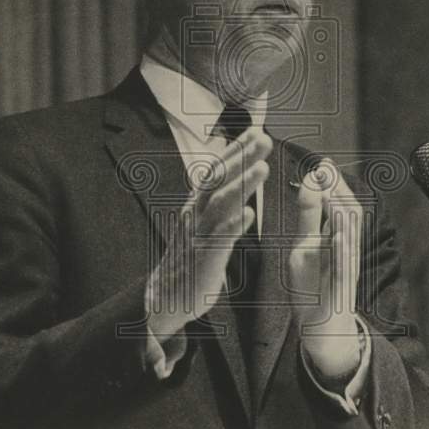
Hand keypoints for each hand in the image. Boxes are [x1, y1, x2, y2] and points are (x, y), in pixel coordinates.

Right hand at [146, 128, 271, 340]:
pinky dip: (234, 225)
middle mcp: (196, 215)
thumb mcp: (203, 223)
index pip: (217, 170)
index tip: (255, 131)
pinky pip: (219, 240)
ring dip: (242, 185)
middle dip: (241, 157)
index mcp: (197, 205)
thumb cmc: (190, 258)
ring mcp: (199, 236)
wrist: (165, 297)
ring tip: (262, 167)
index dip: (235, 150)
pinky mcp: (204, 260)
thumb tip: (237, 173)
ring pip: (221, 205)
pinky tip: (249, 214)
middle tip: (263, 139)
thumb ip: (219, 199)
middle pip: (219, 180)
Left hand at [289, 160, 363, 378]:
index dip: (333, 182)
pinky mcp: (339, 290)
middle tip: (326, 170)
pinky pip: (344, 269)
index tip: (323, 161)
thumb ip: (308, 217)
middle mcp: (345, 249)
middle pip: (350, 214)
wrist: (322, 329)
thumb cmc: (313, 285)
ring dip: (341, 215)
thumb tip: (308, 183)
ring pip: (349, 239)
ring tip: (331, 195)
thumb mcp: (304, 246)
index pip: (340, 202)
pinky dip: (342, 252)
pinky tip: (339, 238)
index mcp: (336, 236)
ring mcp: (344, 269)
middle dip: (339, 191)